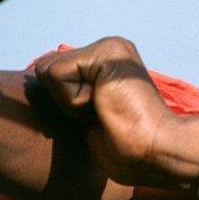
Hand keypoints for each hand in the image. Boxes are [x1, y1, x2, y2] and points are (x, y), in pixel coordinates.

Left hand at [34, 37, 198, 186]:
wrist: (157, 152)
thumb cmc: (127, 148)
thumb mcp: (90, 115)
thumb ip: (71, 94)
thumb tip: (42, 83)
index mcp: (105, 62)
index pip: (50, 73)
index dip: (61, 104)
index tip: (97, 117)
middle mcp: (108, 48)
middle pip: (44, 68)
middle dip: (62, 101)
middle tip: (100, 114)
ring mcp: (109, 47)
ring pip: (47, 71)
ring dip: (68, 103)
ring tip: (103, 110)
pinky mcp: (105, 54)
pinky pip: (56, 75)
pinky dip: (72, 102)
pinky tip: (104, 106)